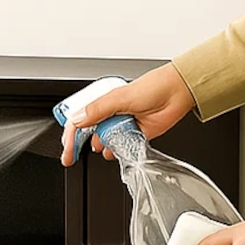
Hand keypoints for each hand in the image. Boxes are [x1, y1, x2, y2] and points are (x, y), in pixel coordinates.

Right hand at [61, 63, 196, 165]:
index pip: (79, 119)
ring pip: (103, 141)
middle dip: (77, 145)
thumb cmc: (153, 87)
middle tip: (70, 157)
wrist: (177, 93)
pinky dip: (117, 151)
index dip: (70, 134)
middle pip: (87, 133)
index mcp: (103, 102)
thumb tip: (78, 119)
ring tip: (104, 146)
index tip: (67, 148)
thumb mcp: (119, 97)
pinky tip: (116, 150)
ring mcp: (121, 125)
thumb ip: (97, 110)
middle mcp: (110, 114)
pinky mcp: (134, 135)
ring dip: (101, 147)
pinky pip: (120, 148)